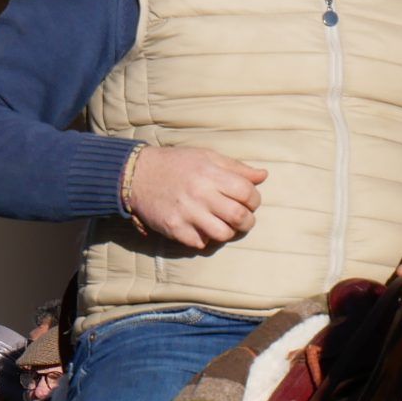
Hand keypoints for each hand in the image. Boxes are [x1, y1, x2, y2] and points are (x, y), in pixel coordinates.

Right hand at [125, 146, 266, 250]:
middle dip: (248, 221)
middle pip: (239, 217)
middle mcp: (200, 194)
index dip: (255, 199)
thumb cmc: (177, 164)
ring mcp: (186, 213)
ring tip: (224, 226)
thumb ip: (236, 168)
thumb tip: (263, 176)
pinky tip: (202, 229)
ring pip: (222, 234)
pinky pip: (200, 243)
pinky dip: (205, 239)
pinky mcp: (174, 228)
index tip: (250, 201)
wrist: (138, 174)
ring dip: (228, 233)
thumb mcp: (207, 157)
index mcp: (211, 174)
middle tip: (243, 219)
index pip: (247, 192)